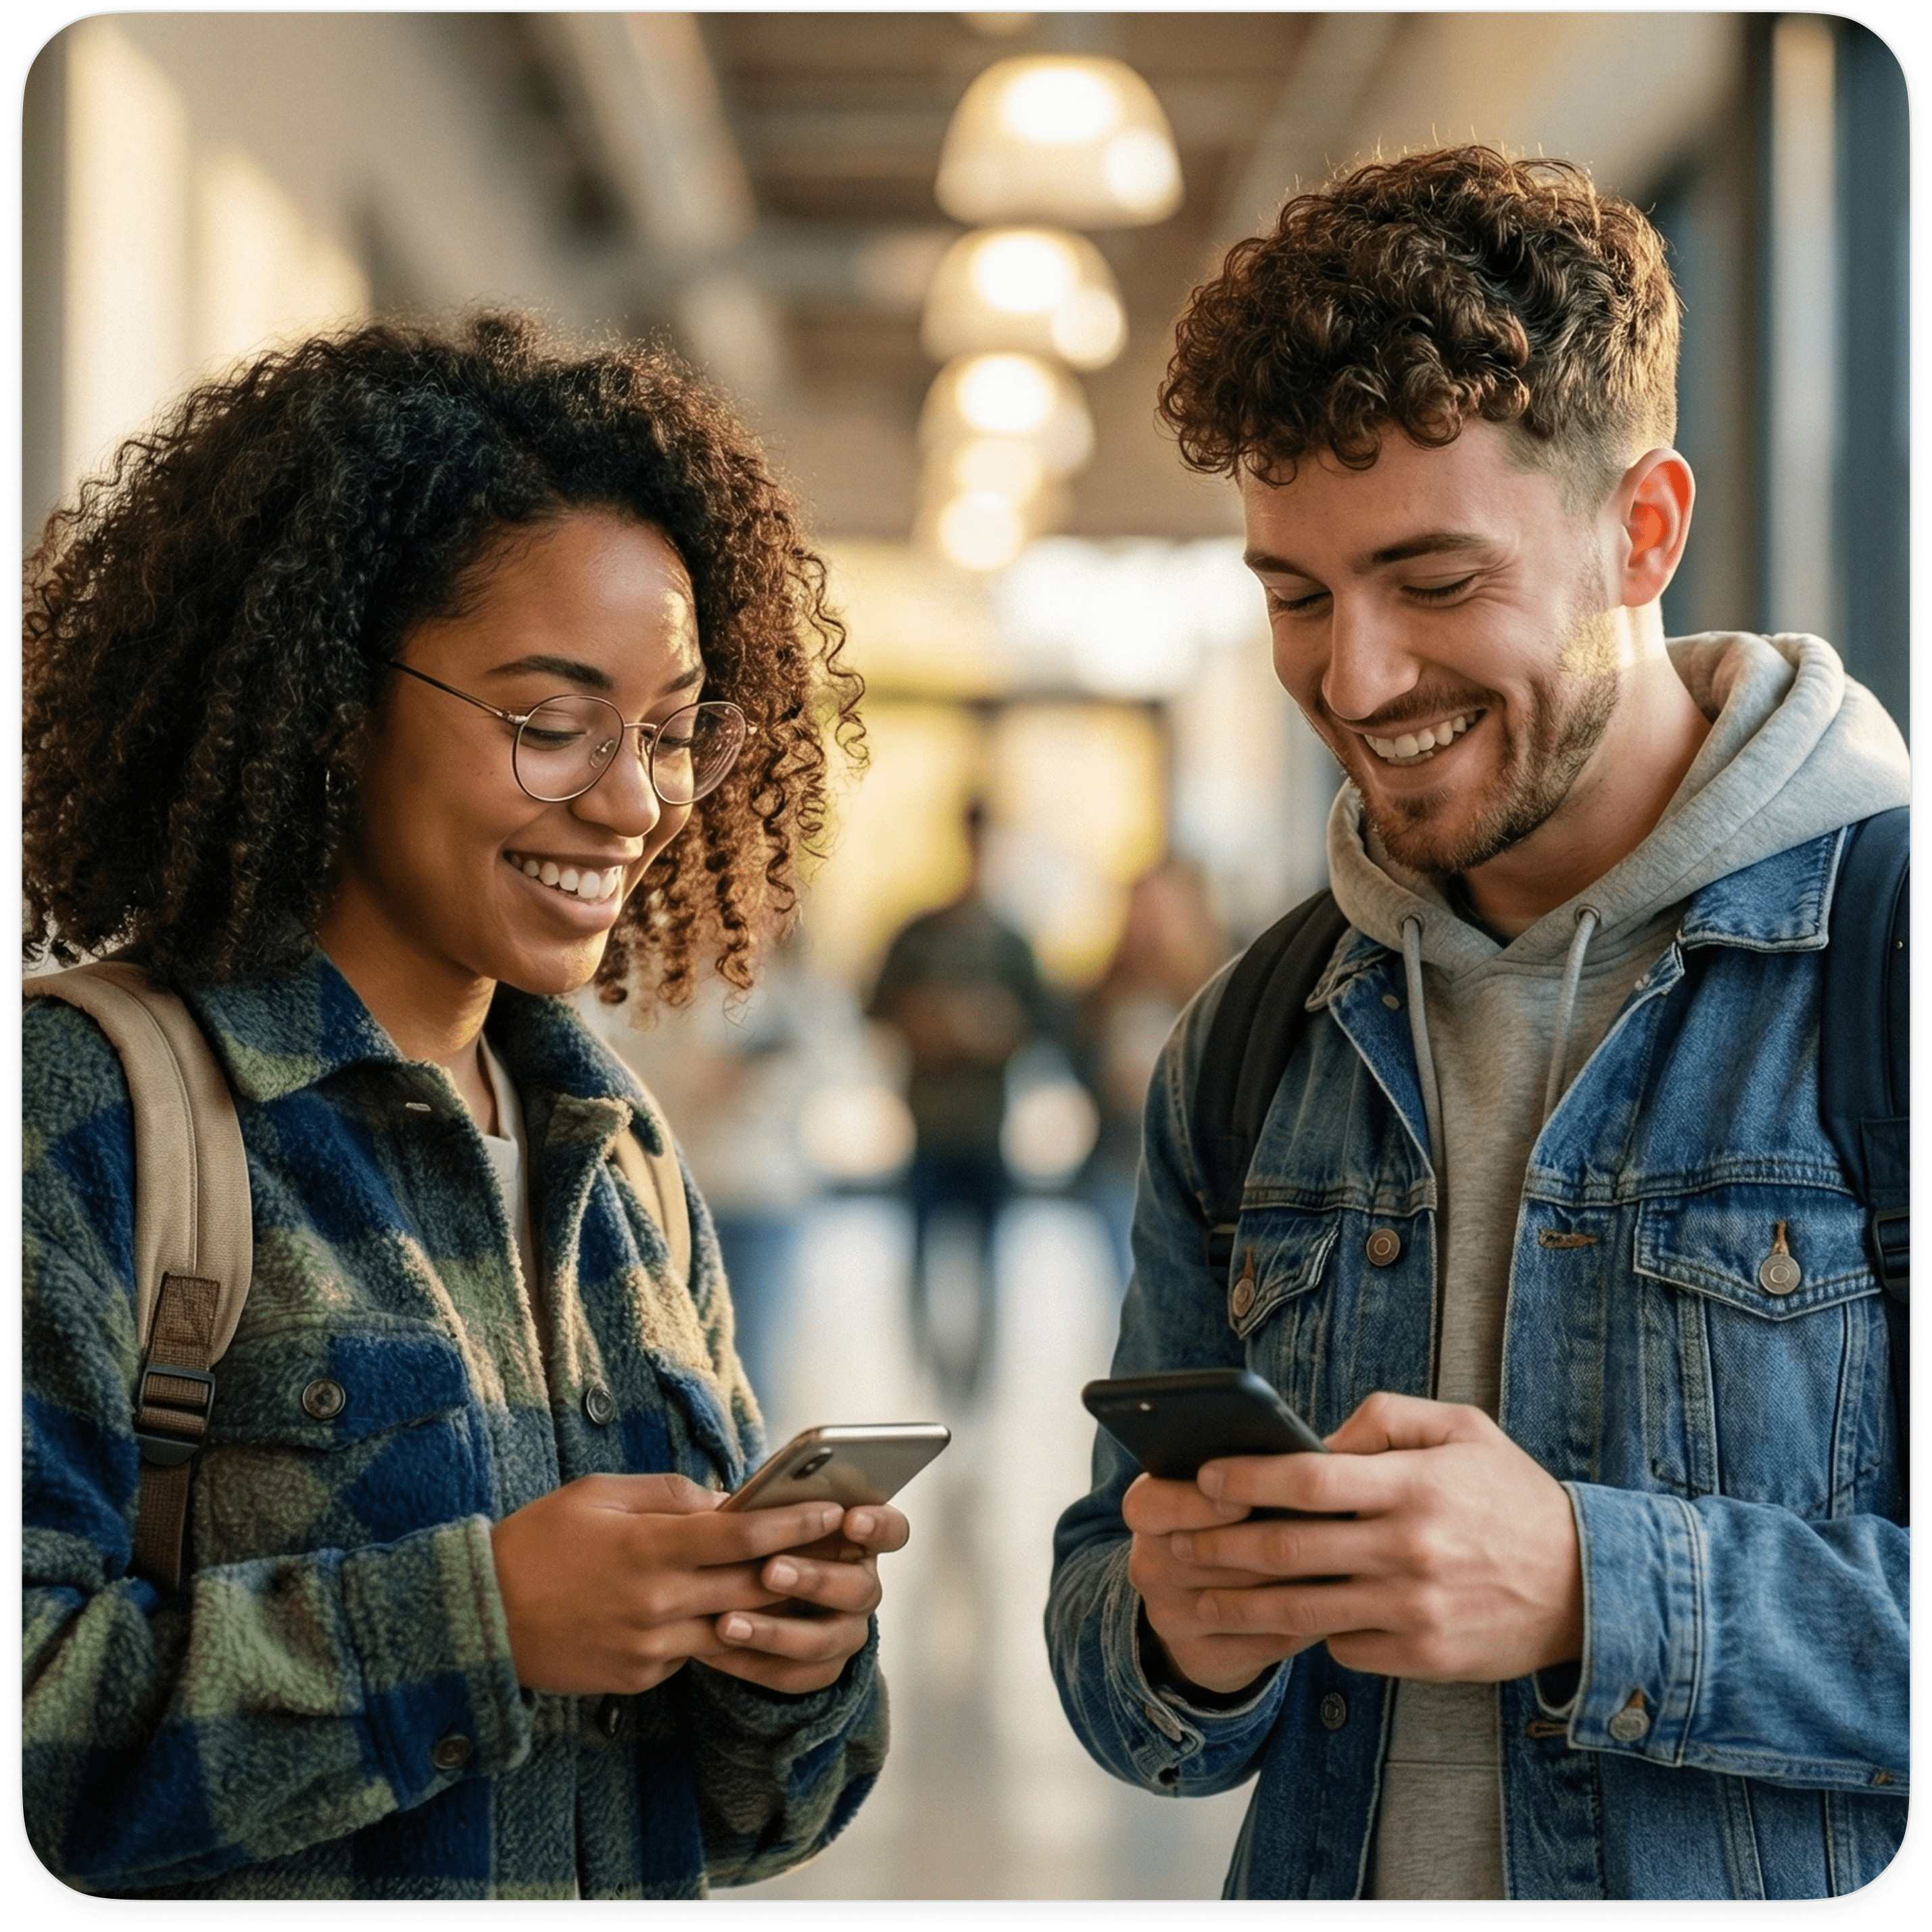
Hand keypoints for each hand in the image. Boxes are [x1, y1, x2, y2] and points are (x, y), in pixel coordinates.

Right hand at [490, 1473, 847, 1694]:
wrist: (477, 1619)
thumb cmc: (538, 1541)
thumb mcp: (599, 1494)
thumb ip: (668, 1495)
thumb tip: (723, 1501)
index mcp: (651, 1547)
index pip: (743, 1534)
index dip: (793, 1522)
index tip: (831, 1511)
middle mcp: (659, 1601)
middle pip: (753, 1587)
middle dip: (801, 1567)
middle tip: (841, 1551)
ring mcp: (652, 1647)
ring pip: (732, 1629)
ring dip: (768, 1609)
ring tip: (802, 1587)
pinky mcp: (641, 1678)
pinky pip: (693, 1654)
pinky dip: (710, 1631)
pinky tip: (721, 1614)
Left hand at [703, 1503, 910, 1695]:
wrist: (741, 1592)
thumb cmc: (760, 1538)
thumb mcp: (757, 1514)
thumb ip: (753, 1506)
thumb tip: (721, 1499)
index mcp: (860, 1540)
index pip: (892, 1531)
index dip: (878, 1526)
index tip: (849, 1519)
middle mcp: (861, 1587)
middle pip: (859, 1589)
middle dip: (815, 1580)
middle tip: (770, 1571)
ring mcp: (846, 1632)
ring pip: (824, 1641)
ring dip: (777, 1633)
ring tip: (727, 1623)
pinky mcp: (820, 1669)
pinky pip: (794, 1676)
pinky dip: (754, 1664)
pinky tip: (715, 1651)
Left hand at [1127, 1391, 1583, 1696]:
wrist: (1587, 1586)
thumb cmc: (1511, 1496)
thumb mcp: (1462, 1429)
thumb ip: (1385, 1419)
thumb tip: (1316, 1437)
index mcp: (1415, 1485)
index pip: (1309, 1477)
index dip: (1247, 1476)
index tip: (1203, 1475)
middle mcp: (1409, 1548)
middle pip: (1289, 1549)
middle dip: (1220, 1544)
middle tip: (1174, 1539)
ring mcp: (1414, 1608)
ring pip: (1302, 1609)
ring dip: (1239, 1603)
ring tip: (1195, 1594)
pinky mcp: (1422, 1655)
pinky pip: (1342, 1645)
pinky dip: (1309, 1632)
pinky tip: (1275, 1622)